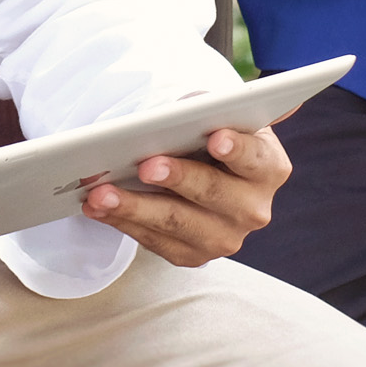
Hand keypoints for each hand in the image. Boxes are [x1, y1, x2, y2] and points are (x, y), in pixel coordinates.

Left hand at [81, 121, 289, 266]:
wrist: (207, 173)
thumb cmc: (210, 136)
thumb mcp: (216, 116)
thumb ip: (206, 110)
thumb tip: (182, 110)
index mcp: (268, 167)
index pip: (254, 158)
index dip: (237, 149)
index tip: (216, 139)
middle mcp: (253, 208)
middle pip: (213, 193)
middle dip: (177, 178)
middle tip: (145, 165)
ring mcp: (225, 237)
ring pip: (176, 223)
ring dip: (135, 207)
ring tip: (101, 193)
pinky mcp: (194, 255)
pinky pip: (155, 242)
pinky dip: (123, 222)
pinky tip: (97, 208)